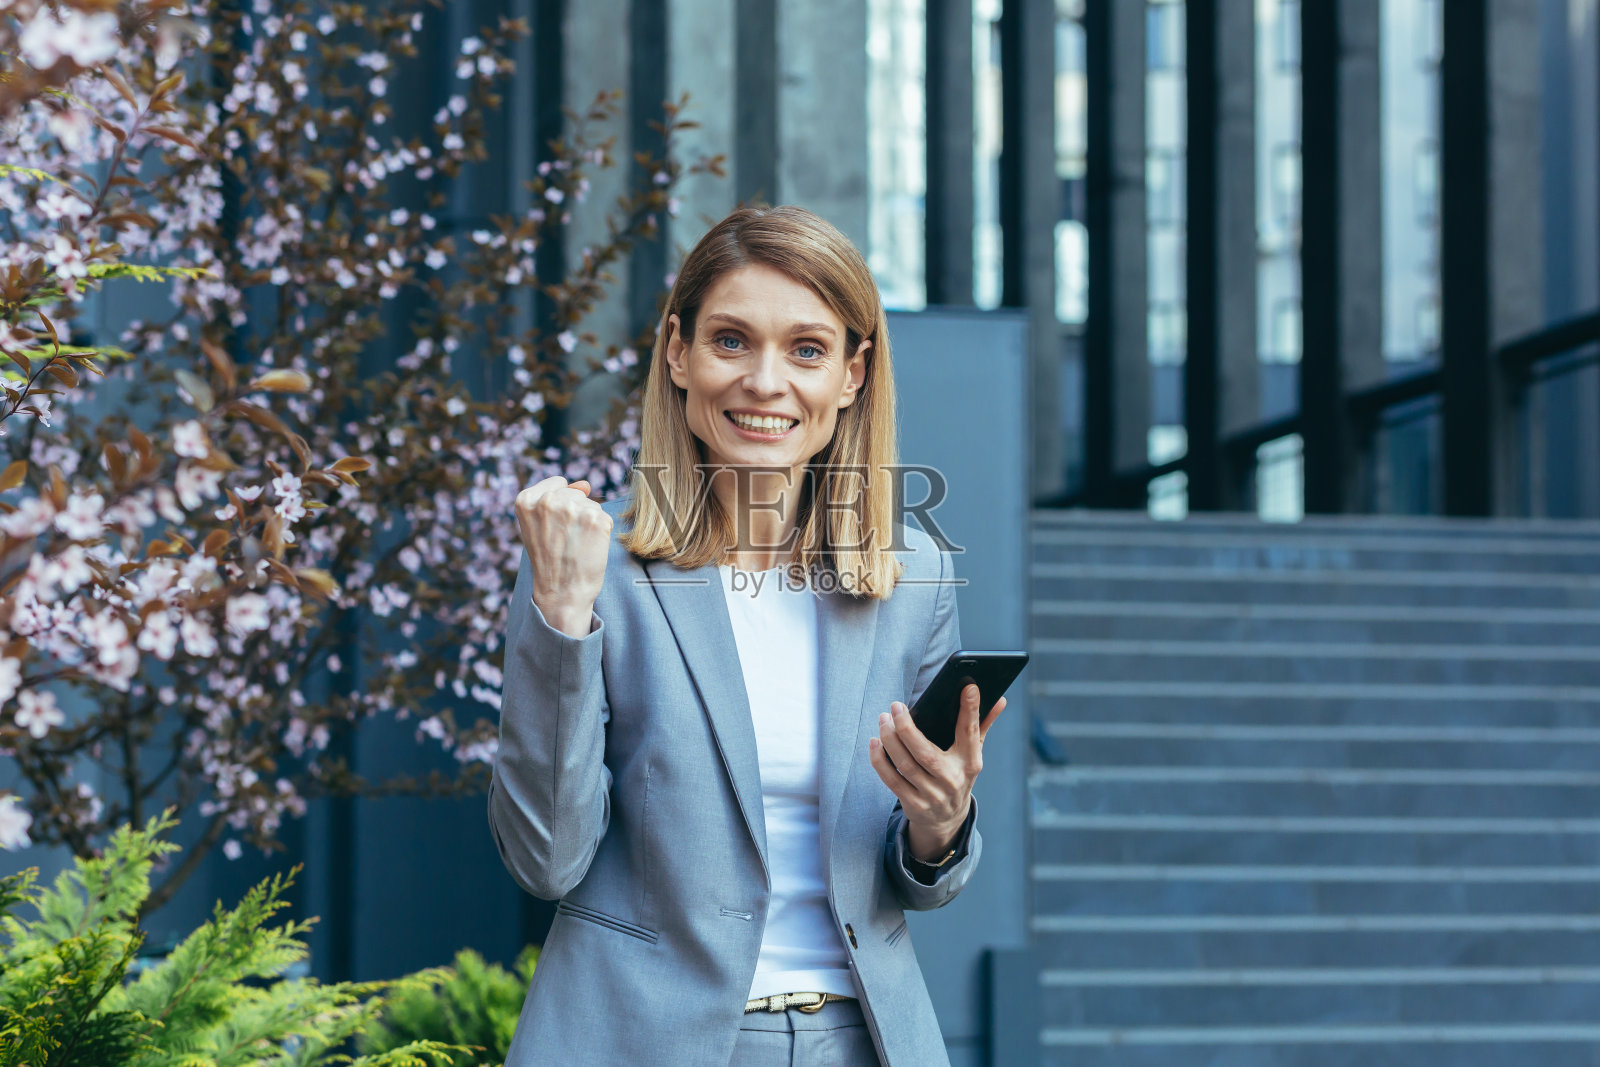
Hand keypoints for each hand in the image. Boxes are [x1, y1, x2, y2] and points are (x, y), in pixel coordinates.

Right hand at [515, 476, 611, 637]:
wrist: (561, 593)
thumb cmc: (550, 561)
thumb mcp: (539, 526)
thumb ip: (557, 498)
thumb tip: (585, 484)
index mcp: (526, 500)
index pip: (557, 484)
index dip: (560, 508)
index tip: (553, 529)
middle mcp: (548, 500)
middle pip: (576, 494)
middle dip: (575, 515)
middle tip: (564, 542)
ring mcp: (573, 508)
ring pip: (592, 505)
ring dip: (589, 524)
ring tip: (575, 546)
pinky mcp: (596, 519)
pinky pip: (605, 517)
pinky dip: (601, 533)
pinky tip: (589, 548)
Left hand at [868, 683, 1005, 862]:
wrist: (947, 820)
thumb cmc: (958, 775)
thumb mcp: (973, 754)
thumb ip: (982, 726)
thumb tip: (1000, 700)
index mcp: (970, 763)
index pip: (971, 734)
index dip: (971, 710)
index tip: (968, 687)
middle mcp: (952, 780)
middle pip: (925, 752)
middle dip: (907, 727)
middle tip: (896, 706)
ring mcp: (932, 795)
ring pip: (905, 765)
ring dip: (890, 740)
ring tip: (883, 719)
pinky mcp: (913, 804)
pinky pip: (892, 780)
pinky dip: (880, 760)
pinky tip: (874, 742)